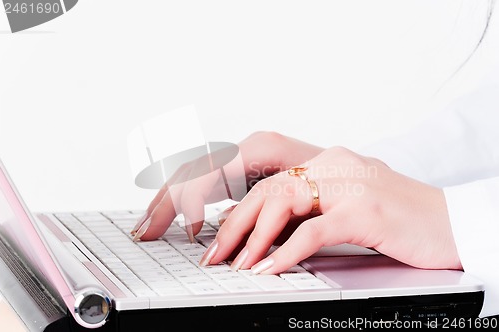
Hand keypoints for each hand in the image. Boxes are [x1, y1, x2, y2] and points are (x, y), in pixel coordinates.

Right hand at [131, 131, 323, 241]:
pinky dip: (184, 200)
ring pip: (192, 174)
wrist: (355, 179)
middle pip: (192, 170)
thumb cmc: (336, 186)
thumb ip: (263, 213)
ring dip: (167, 200)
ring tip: (147, 224)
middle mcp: (246, 147)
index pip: (208, 171)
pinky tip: (172, 215)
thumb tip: (223, 226)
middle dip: (165, 201)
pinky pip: (203, 181)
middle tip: (144, 230)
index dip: (192, 201)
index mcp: (260, 148)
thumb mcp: (305, 201)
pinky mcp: (242, 169)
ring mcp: (242, 156)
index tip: (191, 232)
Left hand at [200, 146, 462, 272]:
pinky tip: (269, 270)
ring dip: (254, 236)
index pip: (267, 179)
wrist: (453, 222)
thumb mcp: (344, 208)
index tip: (215, 235)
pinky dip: (287, 252)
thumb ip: (304, 212)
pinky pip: (315, 229)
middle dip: (234, 223)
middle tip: (213, 254)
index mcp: (327, 162)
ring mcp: (350, 183)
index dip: (236, 208)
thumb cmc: (398, 219)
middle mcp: (335, 165)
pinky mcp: (366, 208)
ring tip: (236, 263)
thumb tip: (258, 229)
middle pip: (267, 188)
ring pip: (284, 201)